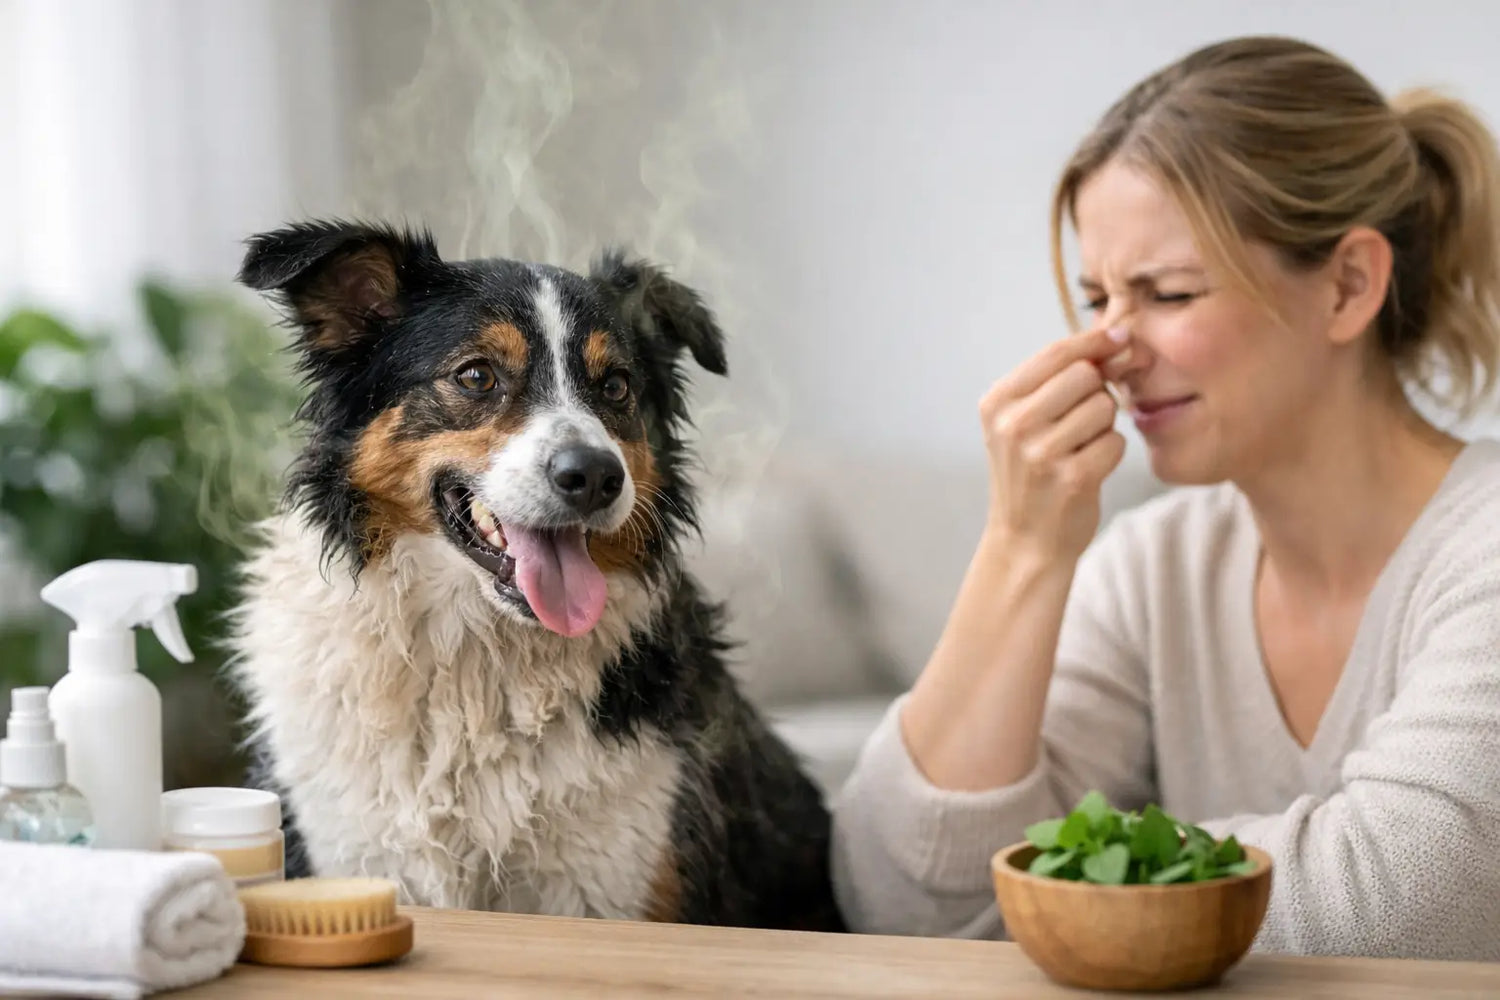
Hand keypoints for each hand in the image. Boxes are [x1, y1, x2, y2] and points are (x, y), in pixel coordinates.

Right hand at [979, 326, 1130, 561]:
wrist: (1024, 541)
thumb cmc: (1031, 474)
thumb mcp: (1022, 422)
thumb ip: (1058, 379)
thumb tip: (1118, 339)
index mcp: (997, 403)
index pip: (1056, 353)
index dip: (1094, 341)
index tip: (1120, 337)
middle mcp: (1014, 425)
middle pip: (1086, 376)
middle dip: (1096, 392)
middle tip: (1081, 421)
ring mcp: (1041, 453)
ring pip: (1105, 407)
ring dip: (1104, 425)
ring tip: (1080, 448)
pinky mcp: (1073, 479)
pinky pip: (1116, 442)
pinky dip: (1110, 454)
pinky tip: (1088, 469)